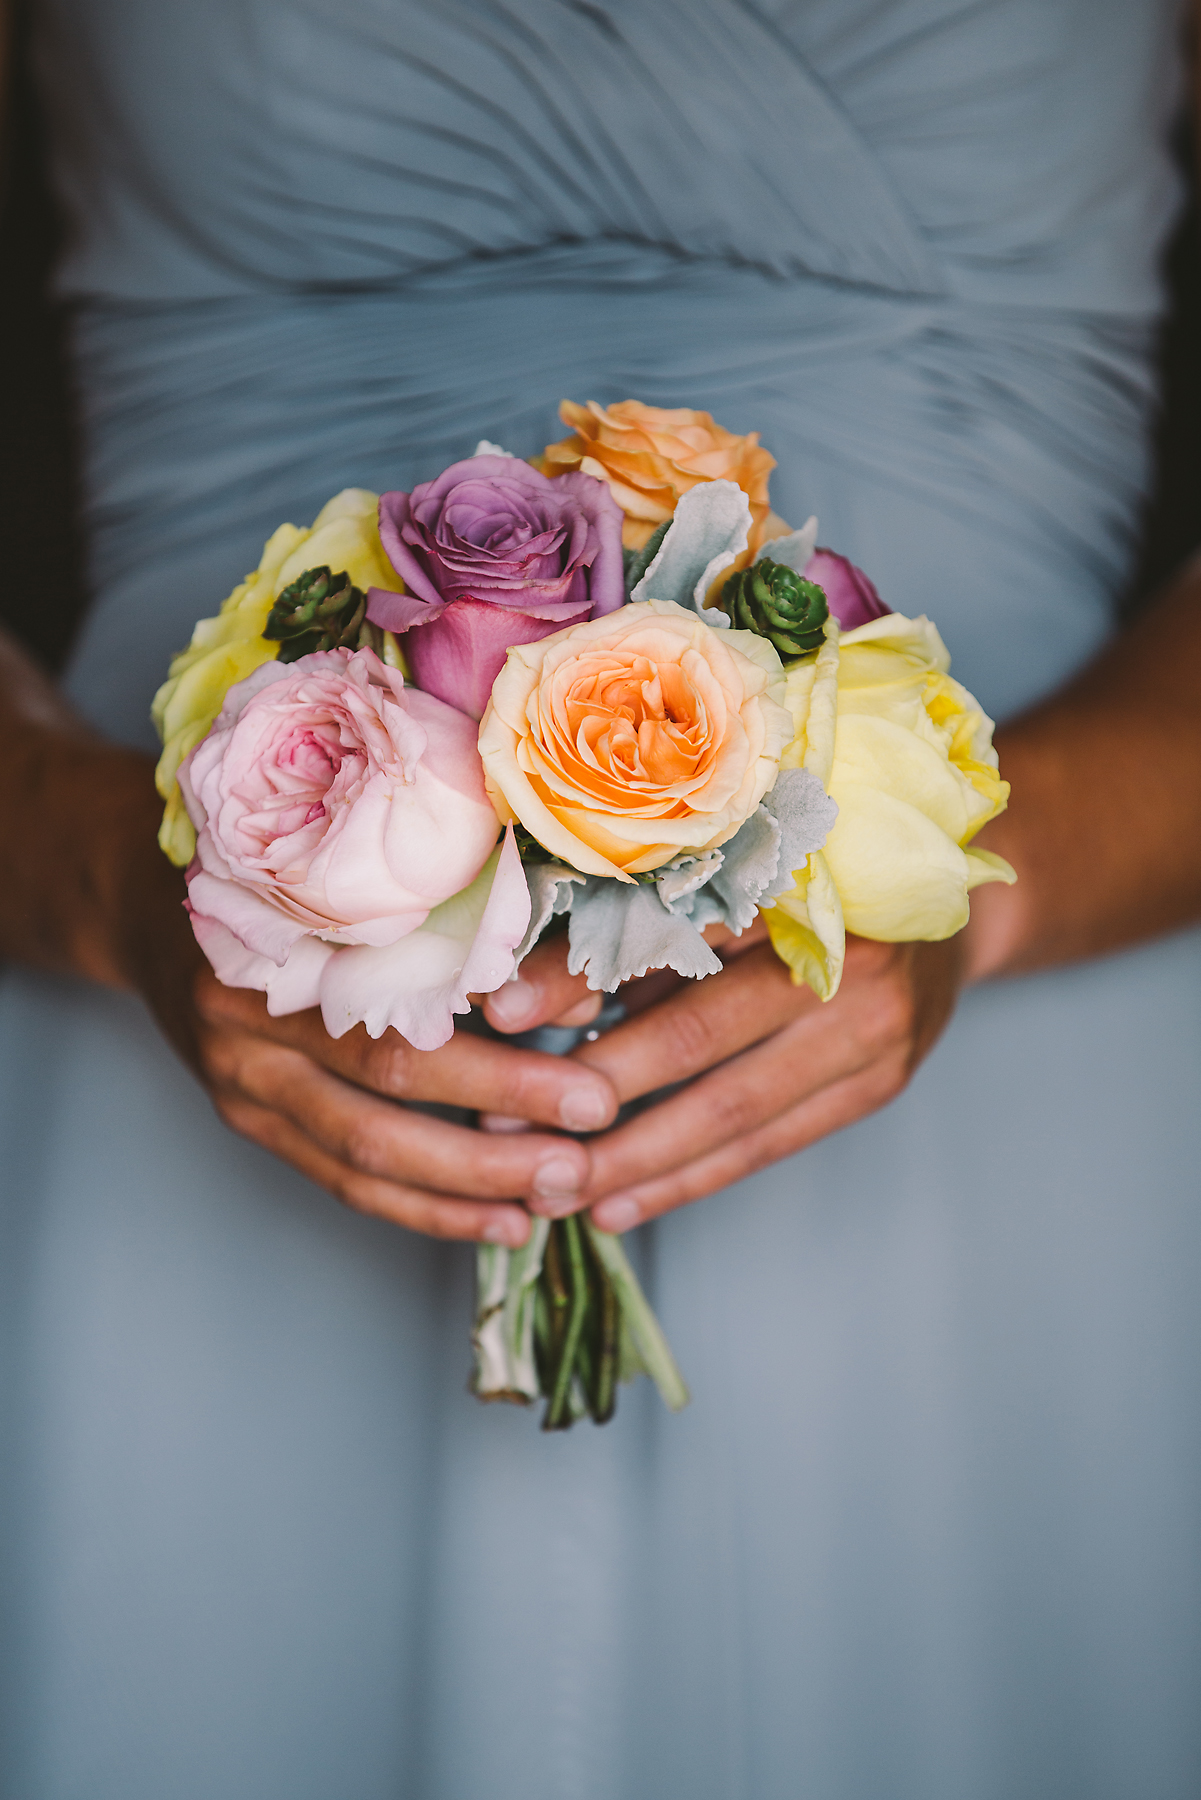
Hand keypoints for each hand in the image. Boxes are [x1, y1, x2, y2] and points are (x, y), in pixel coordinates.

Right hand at [111, 832, 618, 1248]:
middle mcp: (254, 1005)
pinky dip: (426, 1208)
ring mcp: (242, 1074)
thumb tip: (586, 987)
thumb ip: (468, 915)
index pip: (408, 971)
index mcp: (289, 922)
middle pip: (390, 1070)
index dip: (502, 998)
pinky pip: (344, 1181)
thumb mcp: (358, 868)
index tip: (596, 1017)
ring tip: (561, 1189)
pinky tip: (499, 1221)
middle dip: (505, 1105)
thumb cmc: (282, 871)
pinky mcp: (249, 1120)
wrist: (143, 899)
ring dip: (473, 1179)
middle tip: (594, 1125)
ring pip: (366, 1149)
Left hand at [483, 924, 966, 1229]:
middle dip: (590, 1094)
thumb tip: (529, 1001)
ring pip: (729, 1111)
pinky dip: (688, 1178)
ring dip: (631, 1159)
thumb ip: (639, 936)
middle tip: (503, 1134)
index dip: (579, 977)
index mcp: (796, 877)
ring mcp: (871, 1028)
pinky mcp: (878, 1083)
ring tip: (549, 1188)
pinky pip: (766, 1144)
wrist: (944, 911)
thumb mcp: (729, 883)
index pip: (669, 935)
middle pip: (696, 1038)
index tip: (496, 1014)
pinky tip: (619, 1205)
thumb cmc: (811, 880)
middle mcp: (842, 955)